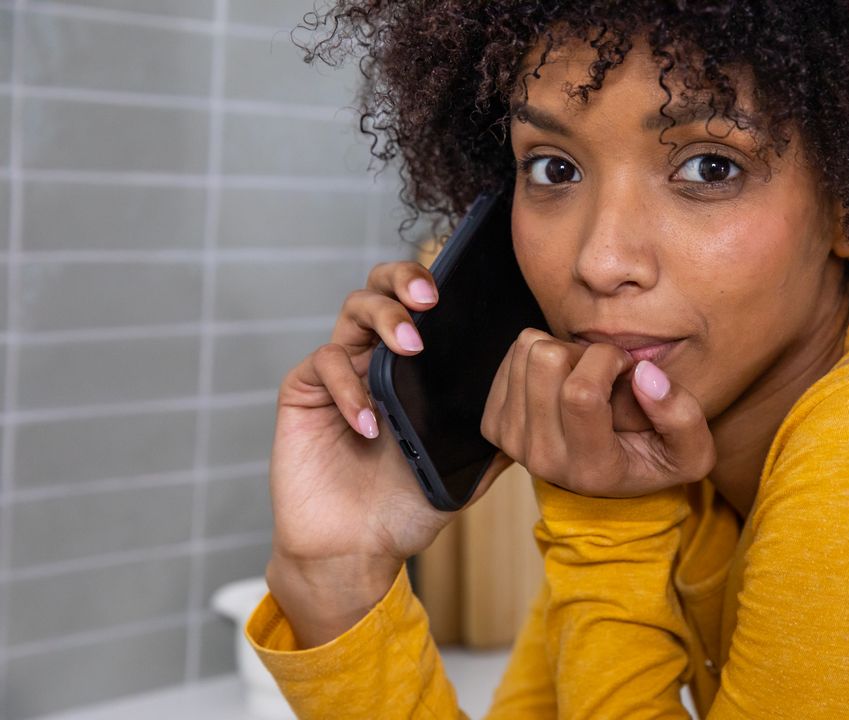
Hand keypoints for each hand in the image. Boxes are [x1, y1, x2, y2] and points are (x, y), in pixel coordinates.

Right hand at [266, 261, 505, 646]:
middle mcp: (375, 360)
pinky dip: (349, 387)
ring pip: (353, 310)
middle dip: (405, 278)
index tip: (461, 294)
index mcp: (412, 369)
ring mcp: (340, 373)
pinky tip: (369, 423)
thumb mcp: (465, 469)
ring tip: (411, 347)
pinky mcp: (305, 394)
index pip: (421, 306)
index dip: (436, 284)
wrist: (357, 553)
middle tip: (429, 300)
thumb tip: (541, 407)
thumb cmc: (407, 508)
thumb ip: (496, 437)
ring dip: (384, 317)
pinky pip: (324, 364)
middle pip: (381, 287)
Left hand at [480, 329, 716, 497]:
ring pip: (527, 351)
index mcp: (592, 469)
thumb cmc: (652, 456)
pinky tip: (560, 382)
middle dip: (583, 351)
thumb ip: (683, 416)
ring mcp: (513, 444)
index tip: (625, 366)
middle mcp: (545, 461)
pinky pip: (512, 355)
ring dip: (563, 352)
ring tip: (582, 378)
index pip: (580, 392)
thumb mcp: (691, 452)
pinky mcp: (493, 426)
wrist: (607, 475)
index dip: (607, 360)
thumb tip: (644, 375)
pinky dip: (540, 357)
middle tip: (602, 372)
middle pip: (545, 361)